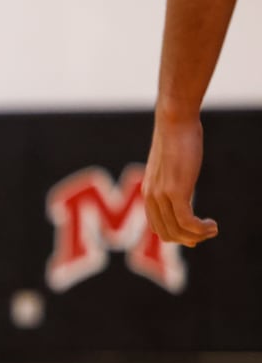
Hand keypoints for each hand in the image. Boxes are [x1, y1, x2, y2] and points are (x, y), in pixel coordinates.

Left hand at [143, 114, 217, 246]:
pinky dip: (200, 229)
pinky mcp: (175, 192)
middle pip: (166, 234)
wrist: (174, 123)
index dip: (177, 236)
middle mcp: (151, 198)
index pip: (158, 227)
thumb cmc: (177, 140)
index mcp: (149, 194)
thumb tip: (180, 193)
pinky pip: (186, 221)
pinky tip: (213, 225)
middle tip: (209, 233)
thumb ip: (173, 182)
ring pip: (177, 231)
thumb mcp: (172, 166)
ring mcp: (161, 196)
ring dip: (198, 236)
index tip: (195, 237)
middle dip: (189, 239)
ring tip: (214, 229)